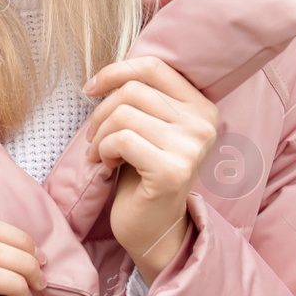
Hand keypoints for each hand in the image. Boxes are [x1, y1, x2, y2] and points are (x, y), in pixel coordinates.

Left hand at [81, 55, 219, 285]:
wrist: (153, 228)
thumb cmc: (143, 173)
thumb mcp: (148, 127)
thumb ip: (142, 98)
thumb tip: (106, 74)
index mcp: (202, 107)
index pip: (154, 67)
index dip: (115, 71)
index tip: (91, 88)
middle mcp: (204, 124)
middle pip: (134, 90)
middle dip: (101, 112)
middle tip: (93, 137)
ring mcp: (191, 147)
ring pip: (124, 114)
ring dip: (100, 135)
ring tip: (100, 153)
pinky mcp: (173, 170)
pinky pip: (122, 140)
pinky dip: (103, 150)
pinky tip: (106, 165)